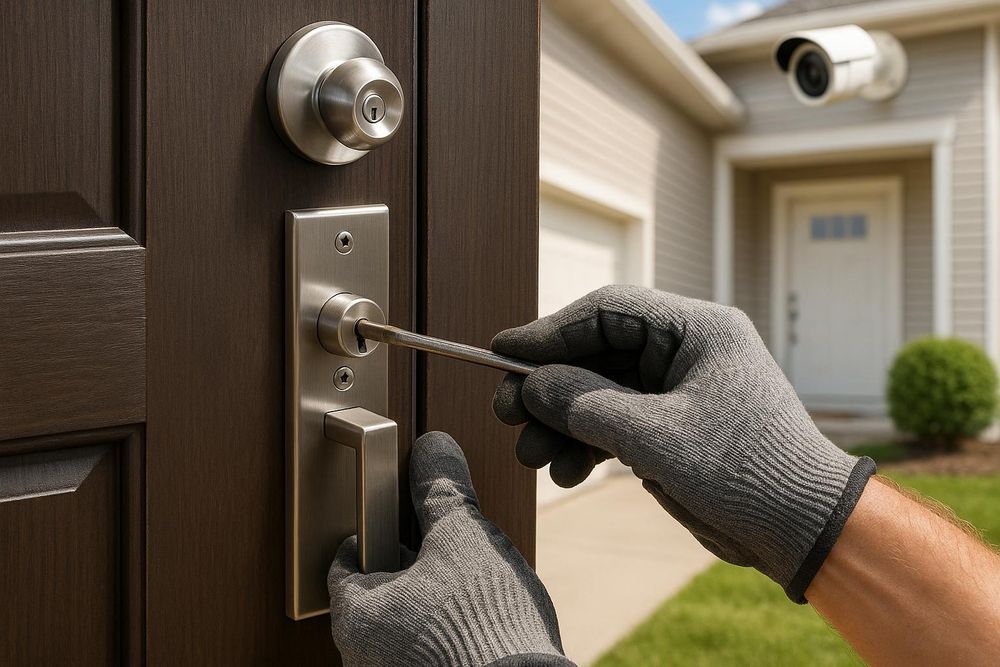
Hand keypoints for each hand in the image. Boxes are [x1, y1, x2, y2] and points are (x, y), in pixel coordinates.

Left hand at [328, 431, 572, 666]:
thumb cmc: (483, 624)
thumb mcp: (463, 539)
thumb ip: (442, 492)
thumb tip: (433, 448)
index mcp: (357, 616)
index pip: (346, 561)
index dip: (374, 532)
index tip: (395, 524)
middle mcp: (363, 658)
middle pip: (375, 594)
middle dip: (407, 571)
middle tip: (439, 554)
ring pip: (402, 627)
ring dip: (428, 605)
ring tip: (466, 591)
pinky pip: (424, 653)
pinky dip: (443, 635)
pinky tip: (476, 624)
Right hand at [491, 285, 874, 601]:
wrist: (803, 530)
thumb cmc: (745, 472)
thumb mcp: (655, 437)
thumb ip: (585, 404)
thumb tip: (529, 383)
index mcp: (697, 330)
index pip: (607, 313)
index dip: (549, 332)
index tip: (502, 354)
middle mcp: (686, 351)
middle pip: (596, 353)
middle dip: (549, 387)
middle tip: (506, 414)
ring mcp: (678, 389)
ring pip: (599, 392)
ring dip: (561, 423)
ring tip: (531, 457)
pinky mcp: (672, 426)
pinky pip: (614, 423)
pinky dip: (586, 444)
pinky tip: (565, 471)